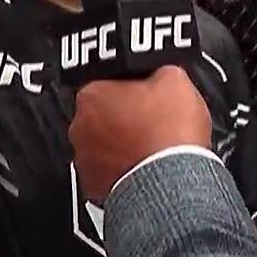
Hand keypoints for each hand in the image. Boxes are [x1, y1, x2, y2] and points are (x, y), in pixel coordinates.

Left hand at [69, 66, 213, 204]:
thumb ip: (160, 69)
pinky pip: (107, 171)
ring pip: (104, 144)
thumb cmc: (169, 136)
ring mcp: (84, 159)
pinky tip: (146, 167)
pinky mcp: (93, 187)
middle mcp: (80, 127)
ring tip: (152, 146)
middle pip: (104, 113)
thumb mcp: (176, 81)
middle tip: (153, 120)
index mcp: (92, 94)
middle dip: (125, 115)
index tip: (148, 91)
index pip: (109, 79)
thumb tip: (161, 70)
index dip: (133, 84)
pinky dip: (123, 169)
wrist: (172, 186)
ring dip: (123, 144)